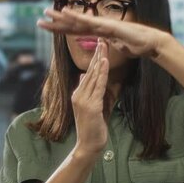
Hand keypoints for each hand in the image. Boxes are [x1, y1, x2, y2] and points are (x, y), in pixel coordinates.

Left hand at [37, 8, 170, 58]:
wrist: (151, 43)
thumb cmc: (138, 46)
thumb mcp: (118, 48)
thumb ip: (109, 45)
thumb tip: (104, 46)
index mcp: (99, 32)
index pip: (77, 30)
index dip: (62, 28)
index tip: (49, 27)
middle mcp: (99, 26)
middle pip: (74, 24)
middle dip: (56, 21)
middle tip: (40, 18)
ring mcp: (103, 24)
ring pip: (78, 21)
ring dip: (61, 16)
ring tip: (46, 12)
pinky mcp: (108, 25)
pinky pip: (89, 21)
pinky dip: (76, 16)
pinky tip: (64, 11)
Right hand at [72, 40, 109, 156]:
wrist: (89, 144)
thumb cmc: (92, 127)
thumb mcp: (90, 106)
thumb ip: (89, 90)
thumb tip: (84, 75)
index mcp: (78, 94)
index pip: (88, 72)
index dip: (94, 58)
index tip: (100, 44)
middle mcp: (78, 94)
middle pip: (90, 70)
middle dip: (97, 53)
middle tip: (102, 38)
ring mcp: (83, 100)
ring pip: (94, 75)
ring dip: (100, 59)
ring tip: (104, 45)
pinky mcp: (91, 106)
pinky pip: (98, 86)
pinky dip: (102, 73)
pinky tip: (105, 62)